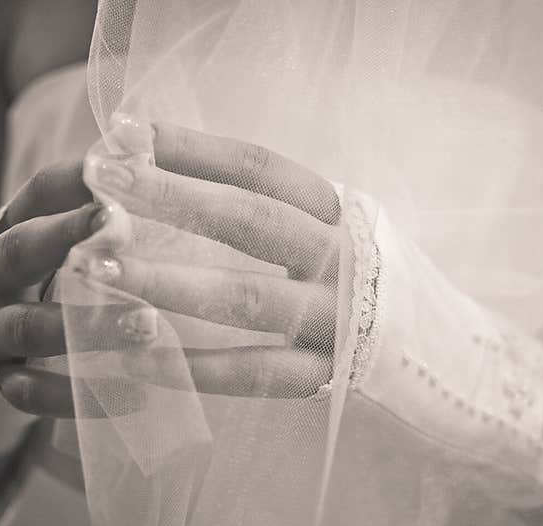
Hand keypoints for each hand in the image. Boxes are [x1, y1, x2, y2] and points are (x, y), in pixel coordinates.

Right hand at [0, 160, 157, 416]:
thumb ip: (106, 217)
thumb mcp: (70, 245)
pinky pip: (32, 393)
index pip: (42, 192)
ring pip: (28, 326)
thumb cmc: (53, 287)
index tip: (131, 169)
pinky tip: (136, 397)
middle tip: (124, 231)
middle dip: (68, 239)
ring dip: (87, 325)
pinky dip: (81, 396)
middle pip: (21, 250)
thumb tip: (165, 166)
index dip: (79, 180)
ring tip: (150, 325)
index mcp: (19, 227)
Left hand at [83, 119, 342, 397]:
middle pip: (250, 219)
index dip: (192, 148)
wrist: (443, 353)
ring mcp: (337, 320)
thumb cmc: (368, 282)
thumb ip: (276, 210)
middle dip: (170, 196)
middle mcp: (344, 259)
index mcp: (341, 213)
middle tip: (101, 180)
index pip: (261, 168)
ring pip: (246, 297)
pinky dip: (188, 365)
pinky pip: (250, 373)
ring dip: (166, 280)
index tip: (125, 132)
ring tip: (99, 267)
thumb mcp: (336, 231)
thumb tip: (172, 171)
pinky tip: (130, 356)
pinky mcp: (326, 377)